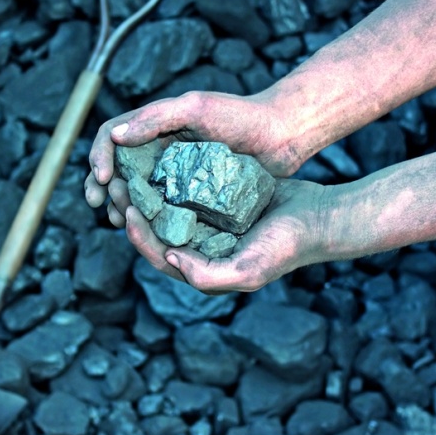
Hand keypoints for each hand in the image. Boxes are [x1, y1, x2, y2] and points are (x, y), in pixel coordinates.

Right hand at [84, 90, 302, 225]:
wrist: (282, 135)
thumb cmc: (241, 116)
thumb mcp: (197, 109)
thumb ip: (156, 118)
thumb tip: (114, 137)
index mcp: (155, 123)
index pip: (111, 136)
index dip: (99, 155)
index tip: (103, 178)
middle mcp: (159, 145)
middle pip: (117, 164)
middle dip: (101, 183)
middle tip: (98, 202)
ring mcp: (174, 169)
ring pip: (135, 187)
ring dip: (120, 201)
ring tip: (116, 218)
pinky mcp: (191, 190)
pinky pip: (160, 204)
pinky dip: (147, 215)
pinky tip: (145, 227)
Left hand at [122, 179, 331, 295]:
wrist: (317, 218)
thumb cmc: (285, 248)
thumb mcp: (248, 271)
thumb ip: (207, 275)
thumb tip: (170, 260)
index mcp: (201, 268)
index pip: (159, 255)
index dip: (139, 236)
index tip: (128, 210)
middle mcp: (200, 247)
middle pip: (156, 230)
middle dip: (135, 209)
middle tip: (118, 184)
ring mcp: (208, 223)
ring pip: (167, 209)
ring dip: (148, 192)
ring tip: (131, 171)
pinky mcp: (217, 201)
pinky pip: (187, 190)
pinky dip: (171, 180)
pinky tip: (158, 159)